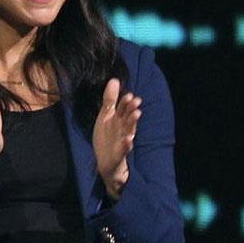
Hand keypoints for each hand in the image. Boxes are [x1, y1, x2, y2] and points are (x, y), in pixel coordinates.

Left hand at [93, 78, 141, 199]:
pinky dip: (126, 145)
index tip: (130, 94)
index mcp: (118, 121)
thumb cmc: (108, 137)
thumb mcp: (105, 117)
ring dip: (133, 123)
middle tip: (136, 101)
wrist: (106, 163)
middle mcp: (122, 130)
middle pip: (128, 119)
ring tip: (137, 114)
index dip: (126, 103)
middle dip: (131, 110)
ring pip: (129, 131)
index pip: (123, 110)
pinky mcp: (119, 154)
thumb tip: (114, 79)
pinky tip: (129, 140)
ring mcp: (122, 142)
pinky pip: (123, 150)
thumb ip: (110, 99)